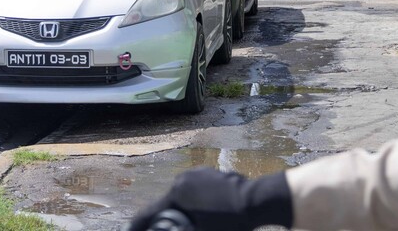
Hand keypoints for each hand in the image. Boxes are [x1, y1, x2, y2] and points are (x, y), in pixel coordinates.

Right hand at [128, 168, 292, 230]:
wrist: (259, 200)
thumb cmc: (232, 222)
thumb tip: (172, 230)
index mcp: (177, 193)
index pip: (148, 212)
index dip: (138, 225)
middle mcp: (183, 179)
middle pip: (166, 203)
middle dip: (165, 217)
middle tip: (165, 224)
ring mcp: (198, 173)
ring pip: (182, 196)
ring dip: (182, 209)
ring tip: (191, 221)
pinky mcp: (211, 173)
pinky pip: (196, 190)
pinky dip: (195, 201)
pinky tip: (205, 212)